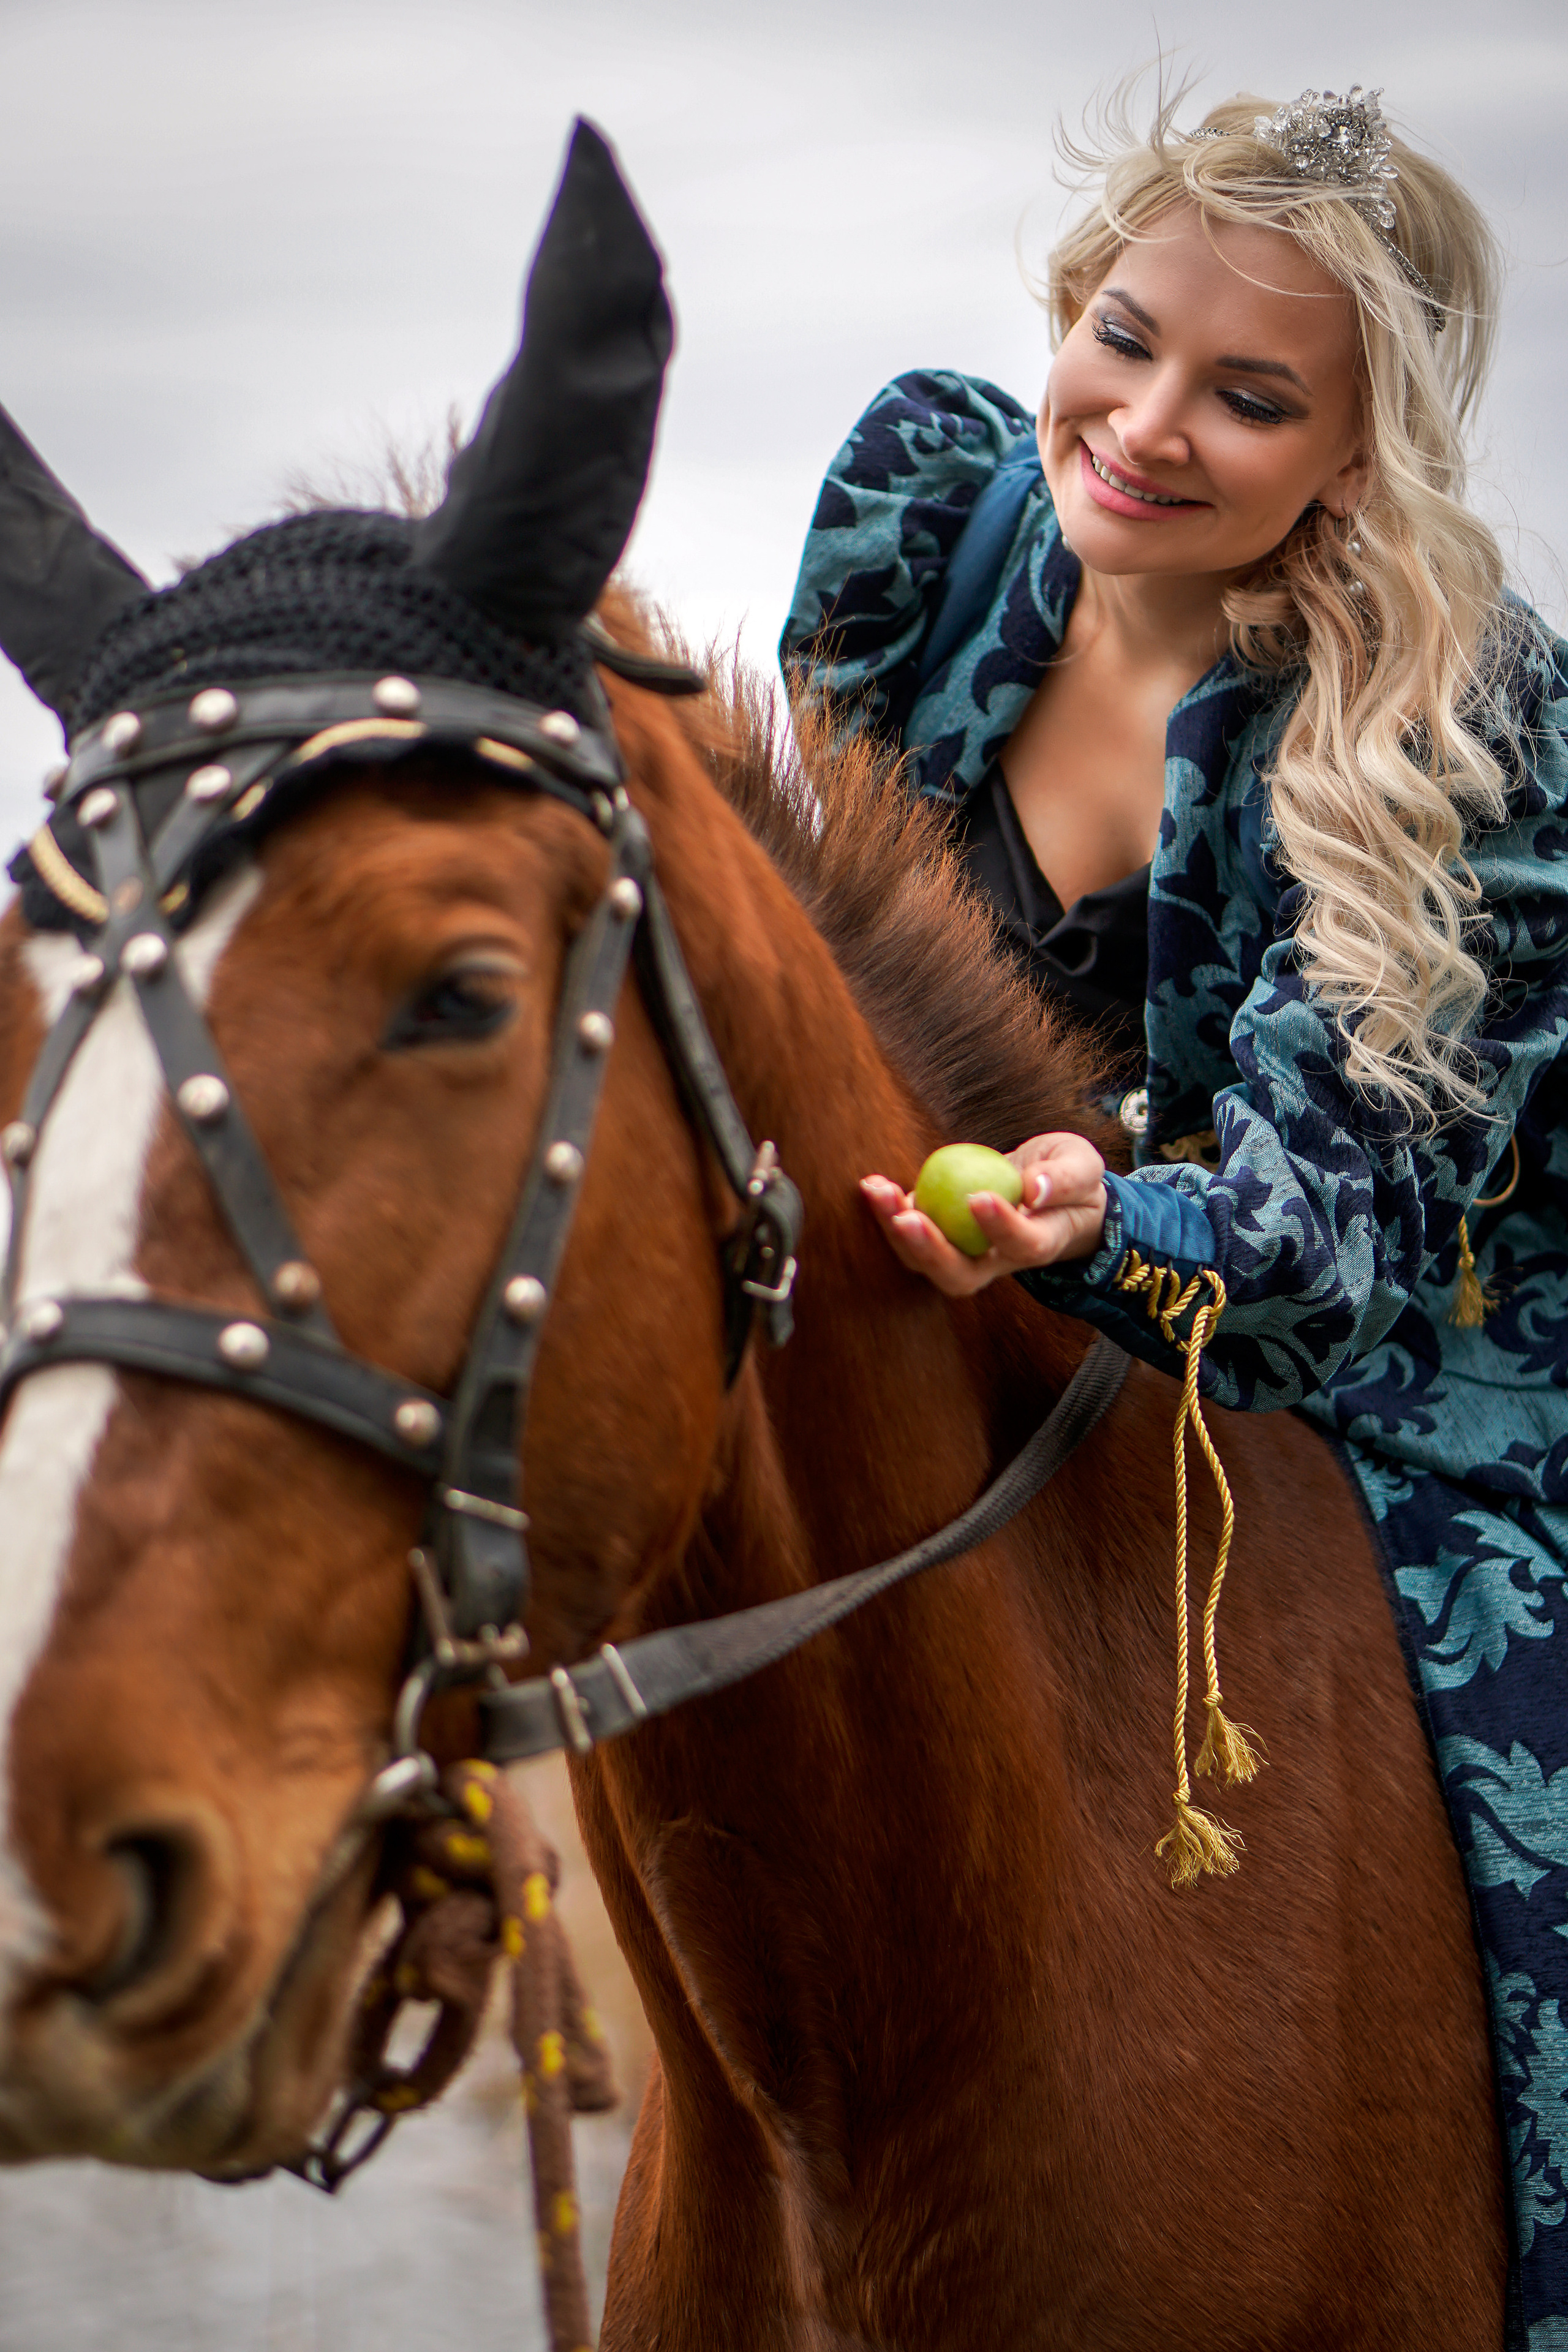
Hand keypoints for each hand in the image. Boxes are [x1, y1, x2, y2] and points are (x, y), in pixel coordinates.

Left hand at [860, 1133, 1107, 1296]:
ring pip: (926, 1263)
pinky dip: (889, 1214)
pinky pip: (911, 1235)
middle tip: (907, 1217)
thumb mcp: (1084, 1167)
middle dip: (929, 1250)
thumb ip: (1066, 1178)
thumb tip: (1034, 1188)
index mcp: (1040, 1244)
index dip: (999, 1227)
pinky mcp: (941, 1235)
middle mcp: (997, 1261)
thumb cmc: (1069, 1180)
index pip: (1021, 1245)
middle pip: (959, 1275)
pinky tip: (874, 1185)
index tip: (979, 1196)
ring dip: (897, 1232)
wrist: (1049, 1190)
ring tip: (878, 1191)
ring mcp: (965, 1253)